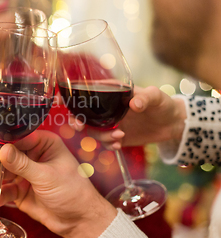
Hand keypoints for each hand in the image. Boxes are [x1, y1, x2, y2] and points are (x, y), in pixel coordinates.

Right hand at [0, 130, 116, 237]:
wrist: (79, 221)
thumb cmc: (73, 192)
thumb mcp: (46, 176)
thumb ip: (23, 164)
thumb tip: (3, 150)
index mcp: (44, 144)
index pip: (18, 138)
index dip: (2, 144)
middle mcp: (33, 156)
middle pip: (6, 154)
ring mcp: (25, 174)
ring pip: (2, 172)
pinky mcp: (20, 191)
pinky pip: (5, 190)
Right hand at [71, 86, 185, 149]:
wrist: (174, 125)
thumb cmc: (164, 104)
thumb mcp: (157, 97)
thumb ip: (146, 98)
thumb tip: (134, 104)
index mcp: (111, 93)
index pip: (87, 93)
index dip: (72, 99)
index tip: (63, 104)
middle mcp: (106, 108)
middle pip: (82, 114)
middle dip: (77, 122)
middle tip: (79, 128)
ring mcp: (110, 123)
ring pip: (93, 131)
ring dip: (101, 137)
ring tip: (119, 137)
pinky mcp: (116, 136)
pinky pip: (105, 143)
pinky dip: (109, 145)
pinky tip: (120, 144)